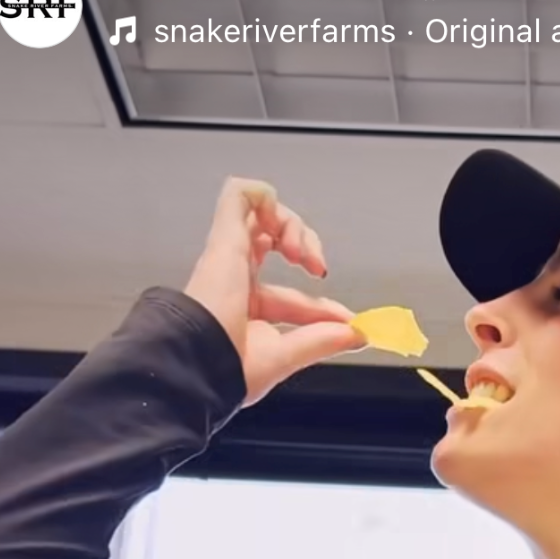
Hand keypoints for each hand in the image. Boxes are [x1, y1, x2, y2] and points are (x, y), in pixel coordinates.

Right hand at [183, 177, 365, 406]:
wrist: (201, 359)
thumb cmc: (228, 365)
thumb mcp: (287, 354)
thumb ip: (323, 341)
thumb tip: (358, 333)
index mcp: (246, 308)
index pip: (291, 295)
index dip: (322, 304)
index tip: (345, 320)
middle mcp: (235, 277)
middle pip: (274, 239)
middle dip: (308, 245)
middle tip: (318, 269)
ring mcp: (229, 253)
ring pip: (261, 212)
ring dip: (293, 224)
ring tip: (299, 253)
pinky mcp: (225, 236)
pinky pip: (240, 193)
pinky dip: (266, 196)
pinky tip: (280, 222)